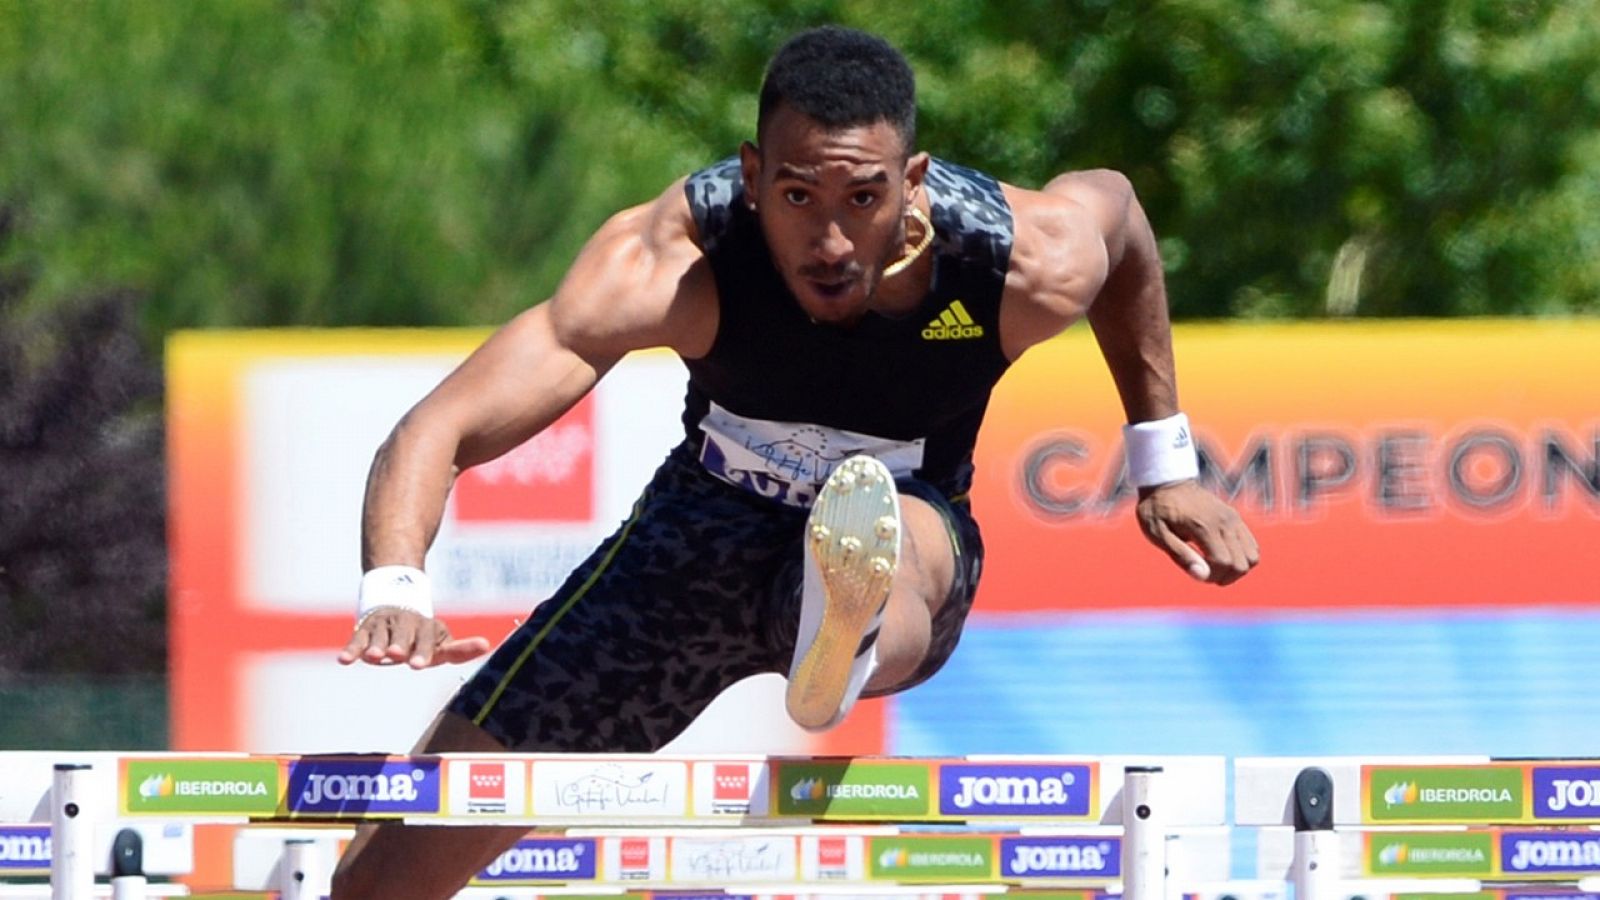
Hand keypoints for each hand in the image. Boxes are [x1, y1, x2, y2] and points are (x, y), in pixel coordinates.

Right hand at [337, 607, 491, 668]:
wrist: (395, 601)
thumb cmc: (422, 635)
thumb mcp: (441, 642)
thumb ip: (459, 650)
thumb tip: (486, 644)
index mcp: (427, 628)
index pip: (428, 640)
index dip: (424, 651)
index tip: (419, 665)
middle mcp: (406, 624)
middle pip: (404, 635)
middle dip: (402, 645)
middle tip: (398, 656)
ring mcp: (385, 626)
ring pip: (380, 636)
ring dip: (377, 645)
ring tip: (374, 656)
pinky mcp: (366, 629)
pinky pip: (357, 639)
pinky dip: (352, 649)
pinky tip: (345, 661)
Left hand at [1135, 479, 1259, 584]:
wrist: (1166, 482)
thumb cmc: (1157, 510)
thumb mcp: (1158, 534)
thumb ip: (1180, 555)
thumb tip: (1202, 575)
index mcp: (1204, 526)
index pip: (1224, 563)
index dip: (1212, 576)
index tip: (1196, 573)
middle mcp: (1224, 522)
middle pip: (1242, 563)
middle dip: (1225, 576)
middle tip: (1206, 573)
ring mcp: (1233, 518)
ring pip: (1252, 556)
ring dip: (1236, 569)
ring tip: (1215, 567)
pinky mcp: (1235, 517)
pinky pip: (1252, 545)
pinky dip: (1242, 557)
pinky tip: (1222, 557)